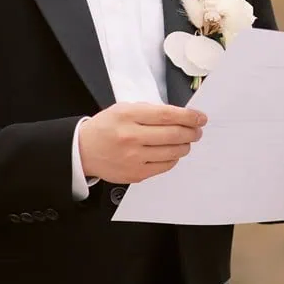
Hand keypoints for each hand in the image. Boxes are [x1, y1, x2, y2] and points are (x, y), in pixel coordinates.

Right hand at [79, 102, 206, 183]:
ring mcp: (133, 158)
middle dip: (192, 132)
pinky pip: (164, 167)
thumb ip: (150, 111)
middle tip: (197, 130)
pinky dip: (173, 159)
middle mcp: (131, 137)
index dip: (189, 116)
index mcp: (129, 116)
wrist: (83, 150)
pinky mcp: (135, 174)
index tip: (200, 117)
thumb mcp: (124, 109)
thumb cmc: (106, 127)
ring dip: (185, 146)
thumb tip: (179, 115)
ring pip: (172, 152)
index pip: (167, 115)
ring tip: (186, 141)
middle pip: (173, 135)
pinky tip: (172, 153)